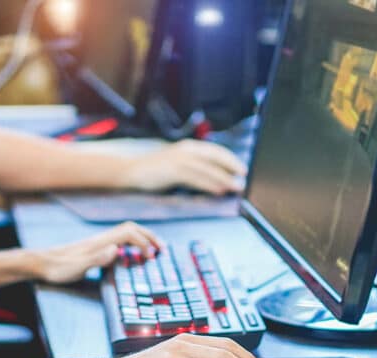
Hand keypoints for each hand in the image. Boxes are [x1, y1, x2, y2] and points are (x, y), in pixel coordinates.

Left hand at [31, 222, 162, 283]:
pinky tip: (131, 256)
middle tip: (163, 250)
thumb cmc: (58, 268)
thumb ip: (96, 258)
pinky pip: (119, 241)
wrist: (41, 264)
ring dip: (142, 239)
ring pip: (126, 233)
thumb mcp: (77, 267)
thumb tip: (116, 249)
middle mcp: (101, 239)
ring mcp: (98, 242)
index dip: (144, 242)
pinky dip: (132, 245)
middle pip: (131, 229)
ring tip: (153, 251)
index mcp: (100, 242)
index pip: (130, 234)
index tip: (151, 258)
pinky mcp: (94, 248)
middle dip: (149, 237)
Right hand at [119, 140, 246, 194]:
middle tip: (243, 177)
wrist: (132, 171)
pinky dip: (209, 184)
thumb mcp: (178, 165)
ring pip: (207, 168)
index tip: (242, 168)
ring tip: (235, 186)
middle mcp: (186, 150)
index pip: (215, 151)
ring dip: (223, 178)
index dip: (230, 159)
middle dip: (231, 167)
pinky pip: (196, 178)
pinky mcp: (173, 171)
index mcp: (189, 147)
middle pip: (214, 157)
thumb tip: (215, 177)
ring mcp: (179, 159)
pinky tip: (218, 190)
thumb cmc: (156, 170)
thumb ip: (194, 168)